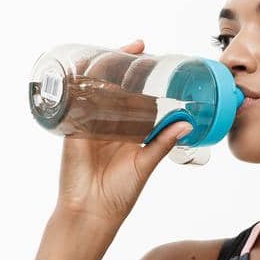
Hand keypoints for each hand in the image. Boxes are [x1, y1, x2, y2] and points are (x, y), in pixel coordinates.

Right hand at [55, 38, 192, 226]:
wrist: (92, 211)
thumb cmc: (119, 193)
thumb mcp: (145, 164)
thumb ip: (163, 143)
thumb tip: (187, 123)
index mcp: (128, 130)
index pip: (136, 96)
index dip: (144, 78)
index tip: (155, 59)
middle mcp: (108, 123)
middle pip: (115, 87)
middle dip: (124, 65)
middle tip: (139, 48)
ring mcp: (89, 124)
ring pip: (96, 90)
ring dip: (104, 69)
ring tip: (119, 52)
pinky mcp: (72, 129)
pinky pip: (75, 102)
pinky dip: (79, 86)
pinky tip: (86, 70)